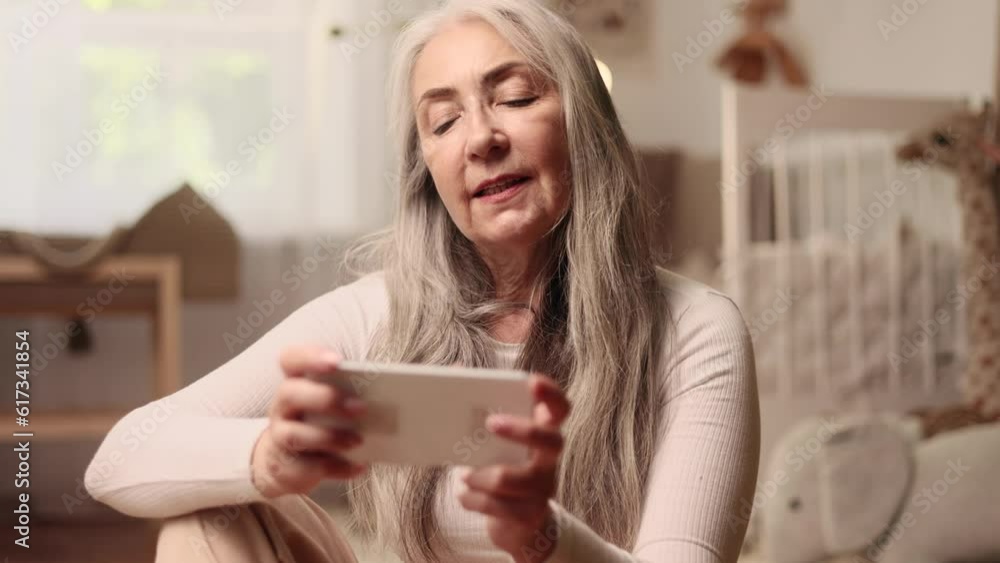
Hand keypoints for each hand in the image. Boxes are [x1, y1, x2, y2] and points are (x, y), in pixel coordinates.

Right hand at [250, 346, 367, 497]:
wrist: (287, 461)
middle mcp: (282, 406)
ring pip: (295, 435)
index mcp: (297, 382)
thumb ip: (351, 393)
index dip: (310, 357)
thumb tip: (391, 396)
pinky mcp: (286, 467)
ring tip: (359, 441)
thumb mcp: (332, 403)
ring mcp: (280, 437)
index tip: (337, 362)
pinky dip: (337, 468)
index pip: (291, 360)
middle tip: (361, 408)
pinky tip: (359, 466)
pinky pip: (308, 468)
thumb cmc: (320, 422)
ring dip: (330, 438)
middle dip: (326, 399)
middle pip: (291, 393)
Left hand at [458, 374, 570, 562]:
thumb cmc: (501, 469)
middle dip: (520, 430)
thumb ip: (480, 409)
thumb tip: (455, 371)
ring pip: (510, 479)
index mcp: (543, 434)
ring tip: (464, 474)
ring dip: (479, 475)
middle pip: (552, 440)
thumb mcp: (494, 441)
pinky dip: (471, 500)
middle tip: (489, 423)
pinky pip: (496, 507)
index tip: (532, 383)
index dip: (552, 395)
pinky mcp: (529, 515)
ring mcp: (543, 489)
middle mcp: (549, 460)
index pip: (561, 409)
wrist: (516, 525)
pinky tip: (465, 496)